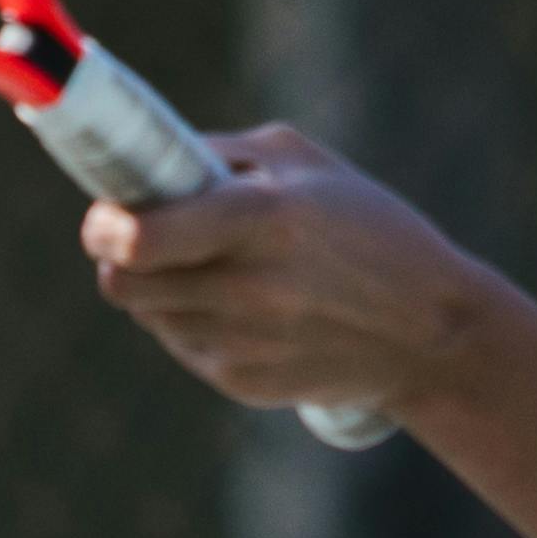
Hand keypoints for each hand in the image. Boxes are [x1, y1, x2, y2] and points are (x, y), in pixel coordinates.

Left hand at [77, 125, 486, 423]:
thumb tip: (144, 160)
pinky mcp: (241, 384)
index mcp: (259, 220)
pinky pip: (182, 345)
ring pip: (147, 314)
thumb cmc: (369, 231)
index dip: (103, 224)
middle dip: (118, 255)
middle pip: (121, 281)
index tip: (106, 213)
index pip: (137, 236)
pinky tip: (246, 308)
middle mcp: (245, 289)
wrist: (433, 335)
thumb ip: (219, 153)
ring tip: (213, 268)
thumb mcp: (305, 163)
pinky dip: (193, 322)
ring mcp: (241, 344)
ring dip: (158, 288)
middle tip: (140, 237)